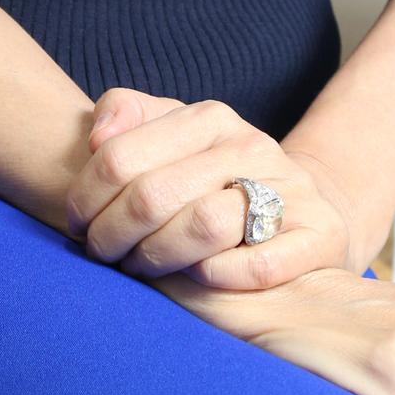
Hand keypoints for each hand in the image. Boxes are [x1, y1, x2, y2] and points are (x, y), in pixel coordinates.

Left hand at [65, 88, 359, 287]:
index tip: (76, 222)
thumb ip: (127, 115)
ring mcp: (288, 190)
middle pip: (153, 195)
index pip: (120, 155)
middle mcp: (250, 146)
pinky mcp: (318, 236)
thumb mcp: (173, 132)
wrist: (307, 205)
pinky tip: (194, 280)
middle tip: (101, 254)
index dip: (84, 197)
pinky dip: (215, 278)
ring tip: (138, 269)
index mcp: (209, 118)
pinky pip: (255, 266)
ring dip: (156, 259)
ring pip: (202, 226)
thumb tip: (97, 138)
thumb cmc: (216, 175)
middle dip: (110, 235)